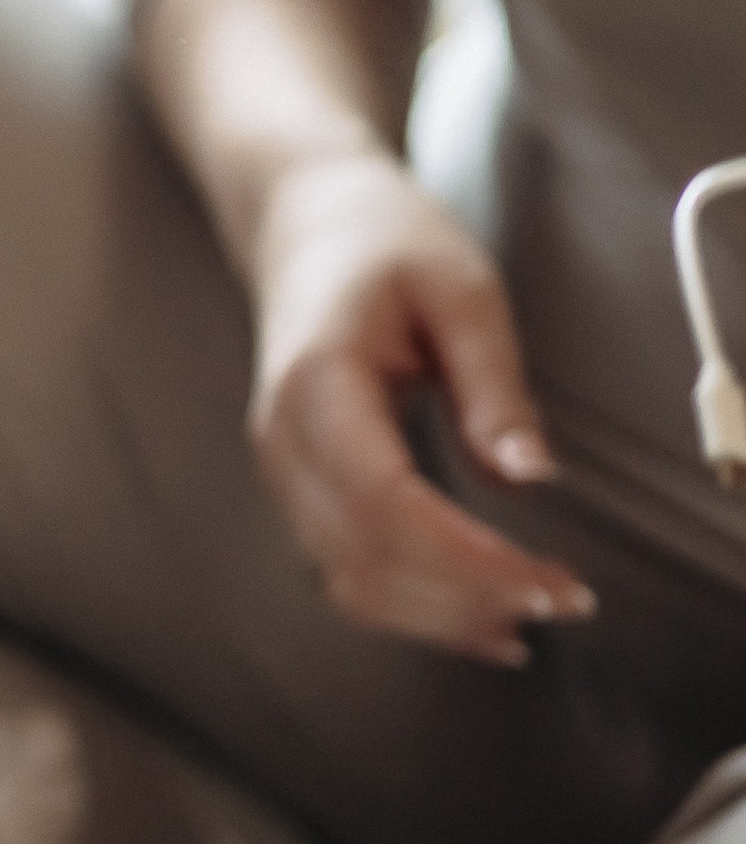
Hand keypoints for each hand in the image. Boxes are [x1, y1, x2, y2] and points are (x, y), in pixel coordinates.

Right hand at [249, 152, 594, 663]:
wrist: (303, 224)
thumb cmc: (384, 241)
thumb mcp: (462, 289)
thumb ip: (494, 383)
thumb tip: (529, 475)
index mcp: (316, 382)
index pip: (381, 499)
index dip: (462, 556)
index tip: (542, 579)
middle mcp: (281, 440)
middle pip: (361, 557)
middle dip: (464, 598)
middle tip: (563, 600)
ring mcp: (280, 471)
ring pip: (347, 580)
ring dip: (437, 616)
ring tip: (527, 619)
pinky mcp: (297, 488)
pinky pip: (343, 569)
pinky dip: (408, 605)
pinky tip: (474, 614)